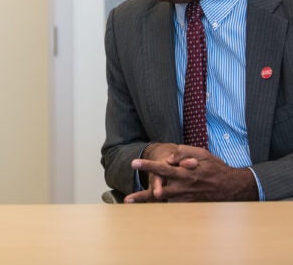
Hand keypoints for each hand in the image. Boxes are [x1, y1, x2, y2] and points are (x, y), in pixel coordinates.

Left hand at [125, 143, 257, 202]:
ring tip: (130, 203)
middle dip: (142, 195)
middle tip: (127, 199)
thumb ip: (183, 153)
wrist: (232, 187)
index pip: (162, 168)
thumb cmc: (215, 167)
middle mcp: (183, 187)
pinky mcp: (189, 205)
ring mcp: (186, 198)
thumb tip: (168, 157)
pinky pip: (172, 206)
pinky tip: (146, 206)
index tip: (133, 163)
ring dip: (147, 203)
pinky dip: (160, 206)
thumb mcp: (201, 153)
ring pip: (164, 202)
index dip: (147, 165)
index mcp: (184, 172)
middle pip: (159, 190)